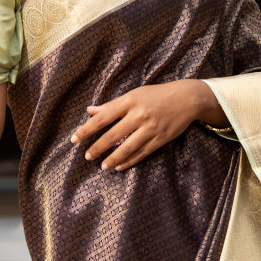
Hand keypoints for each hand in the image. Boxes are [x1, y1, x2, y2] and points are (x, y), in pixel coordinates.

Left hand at [71, 79, 225, 171]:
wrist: (187, 98)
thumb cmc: (157, 95)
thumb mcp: (134, 94)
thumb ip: (112, 105)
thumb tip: (90, 111)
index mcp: (129, 101)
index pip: (102, 117)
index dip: (86, 130)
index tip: (74, 139)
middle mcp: (139, 115)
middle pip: (112, 135)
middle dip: (97, 147)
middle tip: (87, 156)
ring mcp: (150, 128)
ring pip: (126, 148)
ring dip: (112, 158)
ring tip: (102, 166)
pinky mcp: (160, 139)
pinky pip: (141, 153)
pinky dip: (129, 161)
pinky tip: (119, 166)